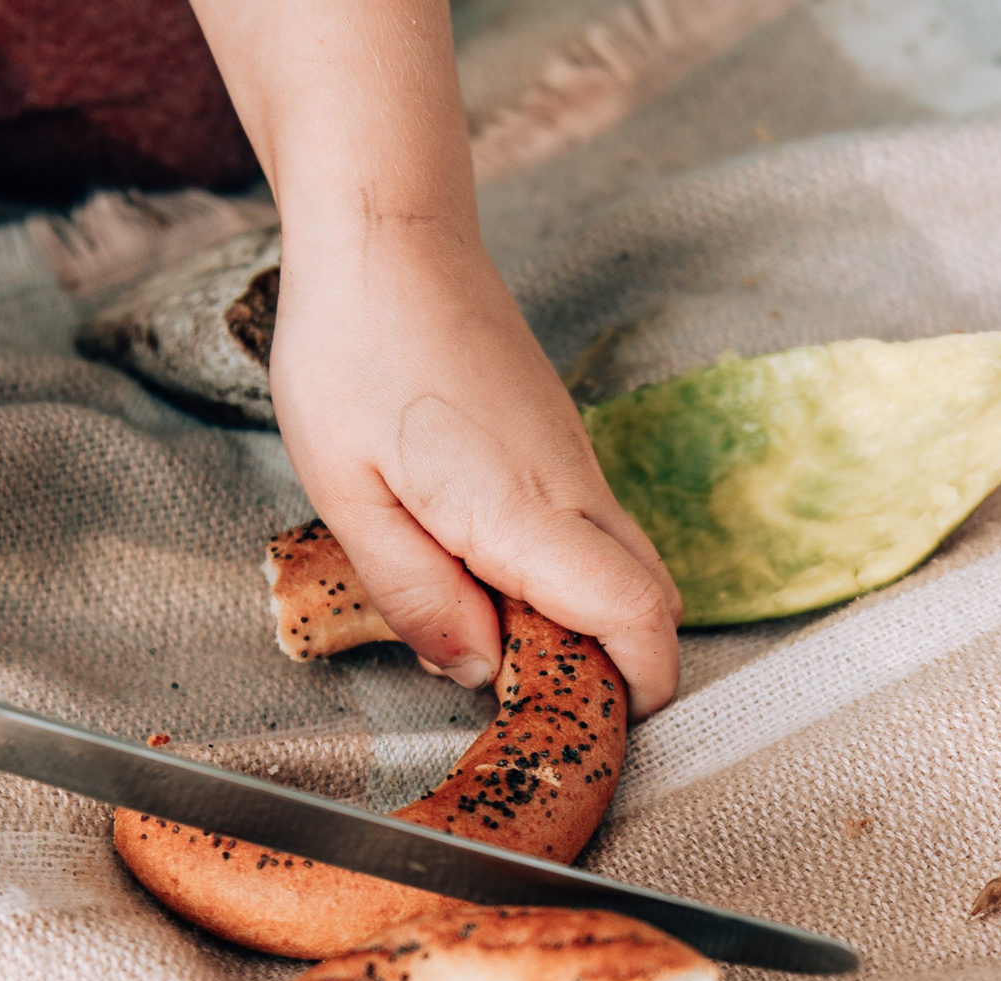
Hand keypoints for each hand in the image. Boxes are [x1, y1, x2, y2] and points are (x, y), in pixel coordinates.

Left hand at [185, 0, 679, 715]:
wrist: (388, 236)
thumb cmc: (355, 349)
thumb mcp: (348, 491)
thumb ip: (415, 593)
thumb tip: (476, 672)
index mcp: (523, 509)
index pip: (634, 618)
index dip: (633, 687)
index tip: (583, 725)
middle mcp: (572, 489)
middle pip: (652, 603)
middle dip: (617, 670)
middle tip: (532, 700)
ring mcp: (575, 465)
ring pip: (627, 569)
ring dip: (586, 623)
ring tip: (495, 640)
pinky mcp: (560, 449)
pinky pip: (595, 535)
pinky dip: (568, 580)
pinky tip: (487, 577)